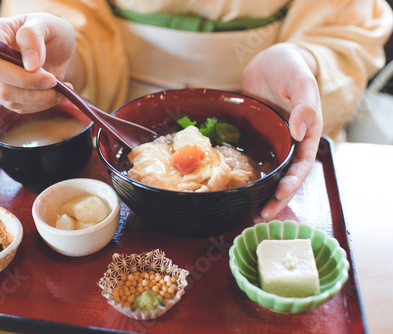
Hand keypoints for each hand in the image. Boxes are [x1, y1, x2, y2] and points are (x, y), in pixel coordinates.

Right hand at [0, 13, 79, 112]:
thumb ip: (34, 37)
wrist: (55, 47)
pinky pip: (19, 106)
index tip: (48, 75)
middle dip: (33, 89)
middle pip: (0, 86)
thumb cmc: (49, 31)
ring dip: (40, 99)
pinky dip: (41, 104)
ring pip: (10, 100)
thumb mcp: (48, 24)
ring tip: (61, 89)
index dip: (20, 75)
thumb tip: (30, 65)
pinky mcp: (3, 94)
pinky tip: (55, 94)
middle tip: (56, 83)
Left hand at [241, 43, 322, 221]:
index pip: (303, 164)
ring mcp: (273, 140)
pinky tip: (236, 187)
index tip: (280, 195)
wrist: (269, 59)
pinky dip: (248, 175)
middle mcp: (290, 141)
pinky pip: (253, 159)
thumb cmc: (289, 66)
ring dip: (262, 193)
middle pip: (287, 176)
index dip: (293, 182)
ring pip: (270, 173)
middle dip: (277, 198)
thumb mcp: (299, 81)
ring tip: (249, 212)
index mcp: (306, 132)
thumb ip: (303, 104)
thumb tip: (300, 130)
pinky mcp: (256, 137)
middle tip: (262, 216)